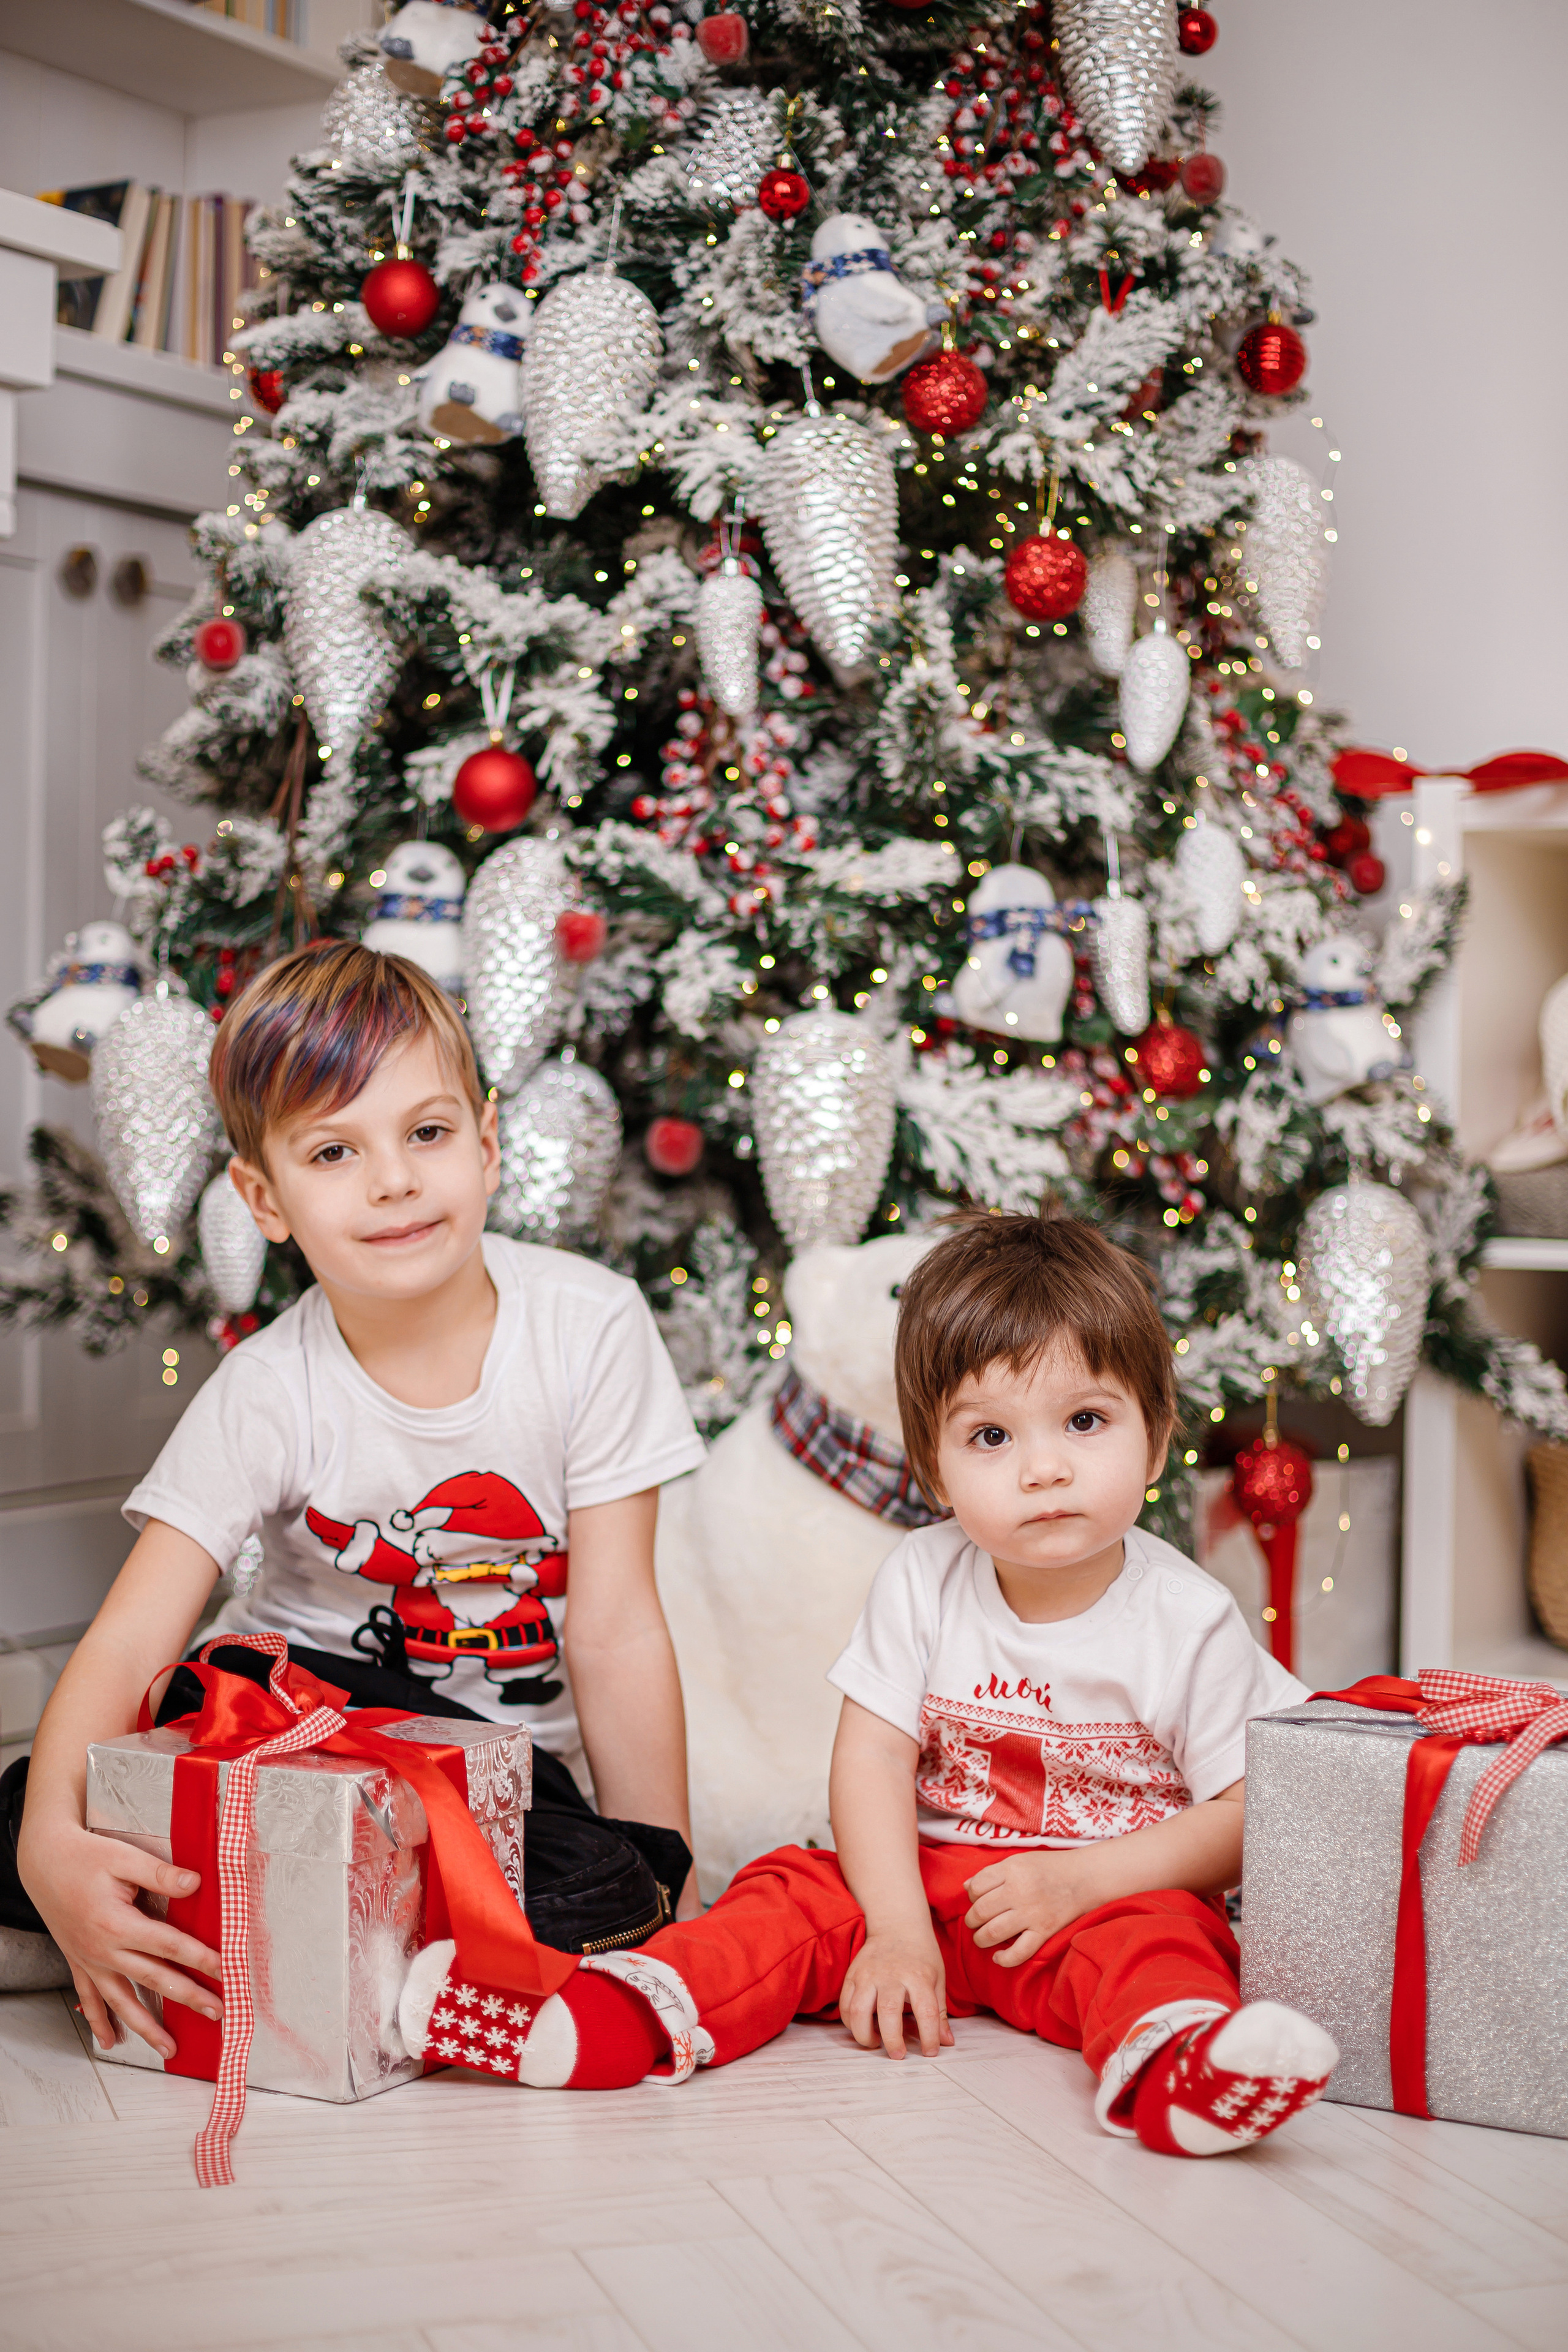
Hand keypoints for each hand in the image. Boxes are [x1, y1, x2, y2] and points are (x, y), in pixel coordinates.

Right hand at [18, 1818, 222, 2057]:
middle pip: (153, 1979)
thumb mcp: (125, 1858)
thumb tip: (196, 1884)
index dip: (199, 1958)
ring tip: (170, 2049)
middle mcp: (103, 1950)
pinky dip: (99, 2023)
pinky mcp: (79, 1963)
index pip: (168, 1946)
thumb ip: (161, 1874)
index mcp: (117, 1924)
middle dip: (188, 1998)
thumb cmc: (85, 1857)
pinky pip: (90, 2000)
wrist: (43, 1863)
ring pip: (122, 2001)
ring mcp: (89, 1961)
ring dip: (147, 2027)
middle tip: (216, 2013)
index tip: (225, 1970)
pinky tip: (109, 2041)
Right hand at [838, 1929, 953, 2060]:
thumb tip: (947, 2042)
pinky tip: (862, 2028)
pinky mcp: (853, 1974)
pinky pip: (845, 2004)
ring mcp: (869, 1974)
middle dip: (892, 2040)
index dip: (930, 2037)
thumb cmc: (921, 1954)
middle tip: (898, 2055)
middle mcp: (892, 1975)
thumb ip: (940, 2012)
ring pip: (858, 2010)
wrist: (897, 1925)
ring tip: (876, 2043)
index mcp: (918, 1976)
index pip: (926, 2012)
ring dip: (865, 2035)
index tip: (930, 2052)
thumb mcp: (937, 1978)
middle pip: (888, 2012)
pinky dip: (850, 2023)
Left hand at [963, 1848, 1092, 1966]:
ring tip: (982, 1938)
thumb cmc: (1049, 1867)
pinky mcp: (1045, 1932)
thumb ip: (991, 1873)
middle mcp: (1020, 1891)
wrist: (1085, 1877)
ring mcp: (1033, 1914)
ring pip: (994, 1932)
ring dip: (981, 1939)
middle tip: (975, 1922)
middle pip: (981, 1911)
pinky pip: (1020, 1952)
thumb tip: (966, 1887)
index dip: (971, 1895)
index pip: (976, 1887)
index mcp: (1012, 1870)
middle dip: (972, 1920)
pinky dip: (1005, 1959)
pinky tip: (998, 1957)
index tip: (977, 1899)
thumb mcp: (1018, 1860)